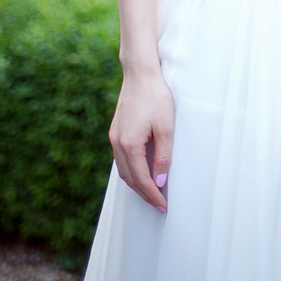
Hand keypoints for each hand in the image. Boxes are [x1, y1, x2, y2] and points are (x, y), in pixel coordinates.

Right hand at [110, 69, 175, 209]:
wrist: (140, 74)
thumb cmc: (156, 97)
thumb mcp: (166, 127)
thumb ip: (163, 156)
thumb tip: (159, 181)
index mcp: (129, 144)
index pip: (141, 179)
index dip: (153, 195)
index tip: (164, 206)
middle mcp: (117, 143)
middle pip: (129, 179)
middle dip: (144, 194)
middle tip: (159, 205)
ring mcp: (114, 137)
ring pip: (123, 170)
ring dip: (137, 184)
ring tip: (153, 192)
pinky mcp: (115, 131)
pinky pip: (121, 159)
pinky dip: (131, 170)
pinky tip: (142, 172)